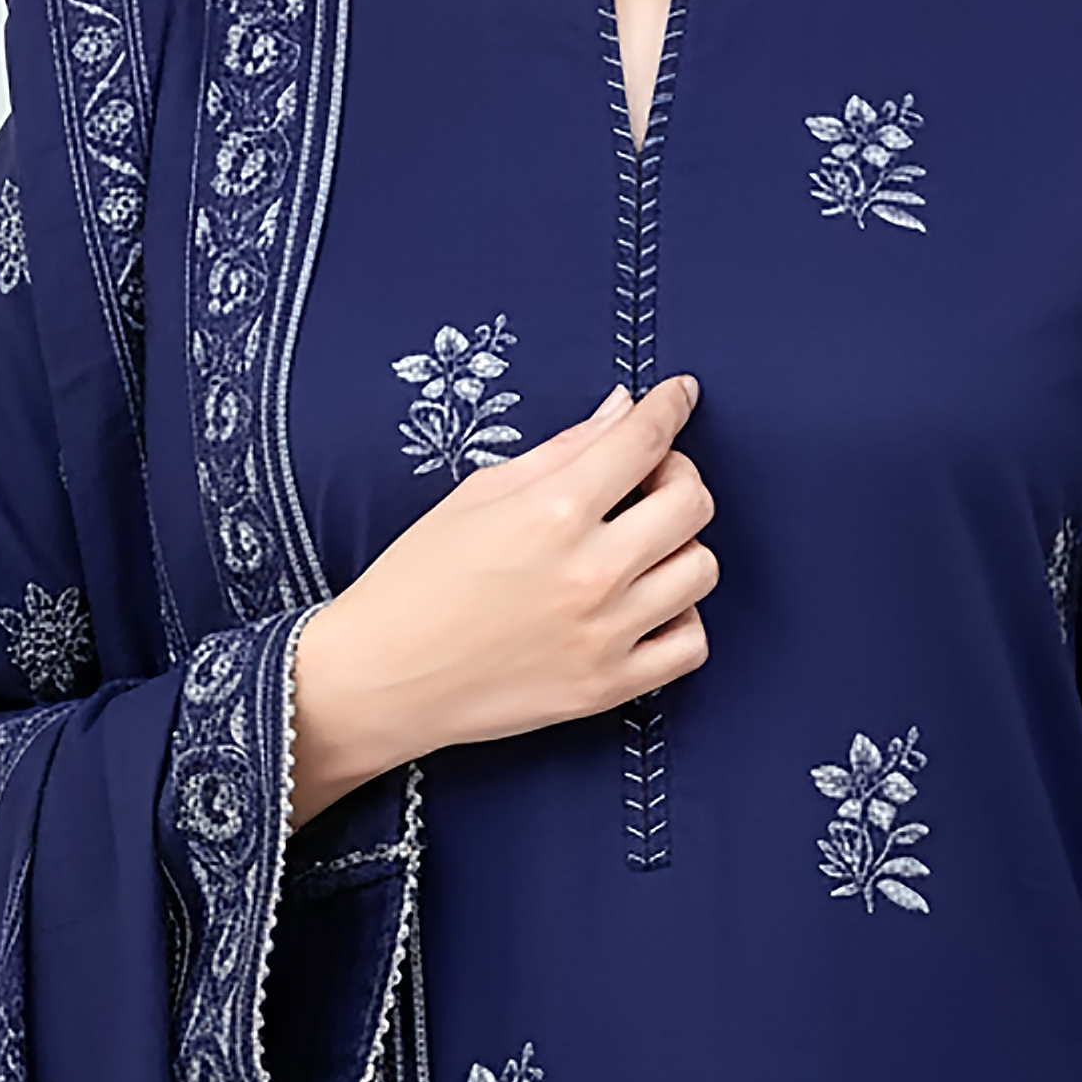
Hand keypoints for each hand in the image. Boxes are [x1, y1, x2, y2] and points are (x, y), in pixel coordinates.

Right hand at [288, 373, 715, 822]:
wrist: (381, 678)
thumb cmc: (415, 582)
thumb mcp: (477, 495)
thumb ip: (562, 449)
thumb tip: (620, 410)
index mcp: (552, 512)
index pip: (644, 439)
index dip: (671, 405)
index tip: (679, 394)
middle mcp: (589, 572)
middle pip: (692, 502)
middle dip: (677, 475)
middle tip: (647, 479)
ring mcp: (604, 634)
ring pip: (701, 568)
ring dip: (679, 546)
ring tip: (640, 547)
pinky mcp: (608, 687)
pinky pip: (691, 644)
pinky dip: (681, 617)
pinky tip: (647, 604)